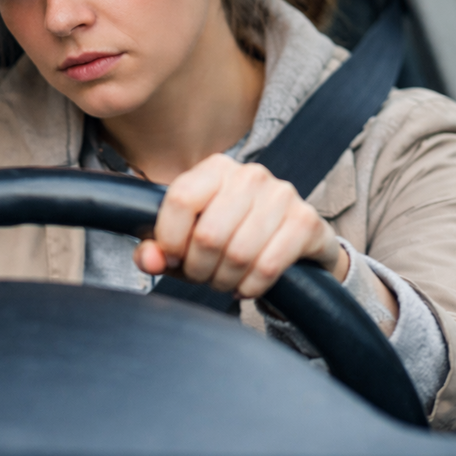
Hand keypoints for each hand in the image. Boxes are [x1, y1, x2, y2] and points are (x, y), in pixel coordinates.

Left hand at [133, 154, 348, 297]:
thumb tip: (150, 260)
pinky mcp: (306, 221)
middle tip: (202, 276)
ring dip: (224, 280)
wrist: (292, 243)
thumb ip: (156, 249)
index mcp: (215, 168)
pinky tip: (246, 286)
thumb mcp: (185, 241)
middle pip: (208, 234)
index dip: (171, 239)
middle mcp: (250, 175)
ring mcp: (282, 195)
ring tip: (223, 281)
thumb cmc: (228, 238)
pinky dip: (250, 286)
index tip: (173, 258)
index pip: (181, 199)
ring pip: (238, 254)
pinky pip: (267, 266)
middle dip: (199, 269)